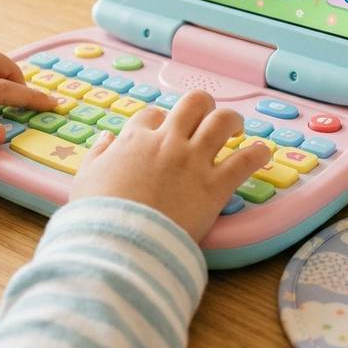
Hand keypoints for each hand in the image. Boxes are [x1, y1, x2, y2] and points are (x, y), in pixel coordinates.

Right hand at [70, 90, 269, 241]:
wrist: (120, 244)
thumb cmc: (98, 216)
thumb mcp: (85, 179)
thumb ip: (98, 155)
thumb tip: (107, 139)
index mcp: (135, 140)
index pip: (151, 115)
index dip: (158, 121)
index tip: (162, 131)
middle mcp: (167, 142)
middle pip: (193, 104)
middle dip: (202, 107)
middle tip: (207, 119)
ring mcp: (192, 161)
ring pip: (222, 122)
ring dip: (232, 121)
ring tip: (236, 129)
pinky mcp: (214, 186)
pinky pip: (245, 161)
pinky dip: (257, 154)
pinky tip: (262, 153)